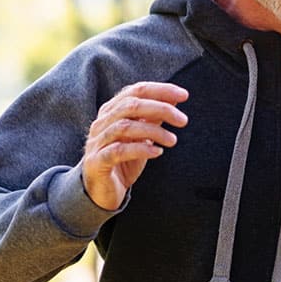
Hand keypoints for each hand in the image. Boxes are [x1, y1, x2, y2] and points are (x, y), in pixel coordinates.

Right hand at [80, 82, 188, 209]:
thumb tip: (174, 99)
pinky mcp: (96, 162)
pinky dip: (140, 149)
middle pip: (131, 106)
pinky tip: (157, 152)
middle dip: (161, 109)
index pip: (136, 91)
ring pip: (125, 127)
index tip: (184, 95)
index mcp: (112, 111)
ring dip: (154, 131)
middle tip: (183, 121)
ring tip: (173, 140)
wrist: (102, 191)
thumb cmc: (124, 160)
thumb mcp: (143, 136)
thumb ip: (154, 118)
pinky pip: (118, 151)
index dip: (161, 90)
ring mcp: (97, 142)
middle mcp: (102, 123)